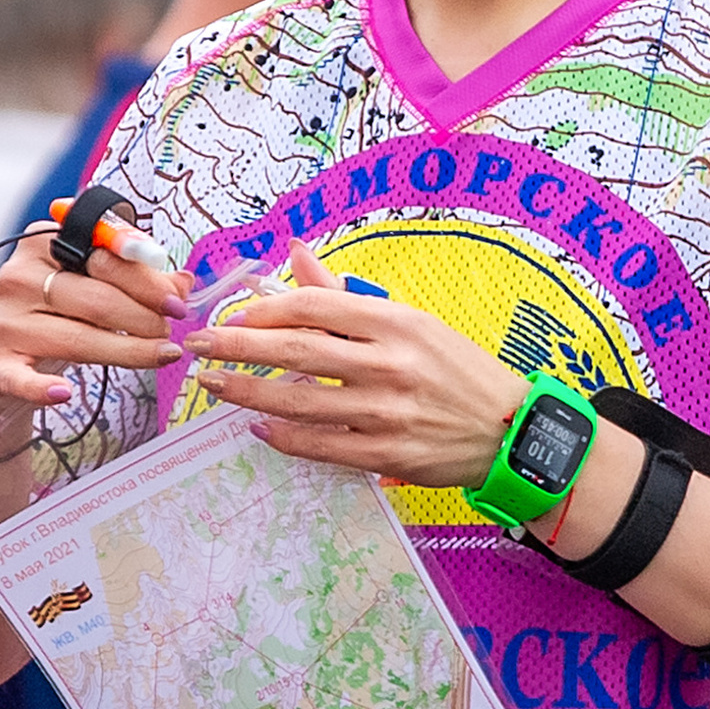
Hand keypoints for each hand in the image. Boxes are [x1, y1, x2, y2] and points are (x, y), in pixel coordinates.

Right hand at [0, 223, 185, 424]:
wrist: (1, 355)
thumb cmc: (53, 314)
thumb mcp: (90, 289)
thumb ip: (135, 280)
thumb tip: (183, 282)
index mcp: (41, 242)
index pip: (103, 256)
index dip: (147, 280)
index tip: (177, 303)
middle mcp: (17, 276)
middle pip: (95, 299)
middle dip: (143, 318)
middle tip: (170, 335)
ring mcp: (1, 320)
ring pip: (75, 338)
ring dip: (126, 351)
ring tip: (160, 356)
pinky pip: (19, 377)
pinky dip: (40, 387)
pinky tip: (64, 393)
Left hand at [191, 246, 524, 486]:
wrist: (512, 432)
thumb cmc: (458, 372)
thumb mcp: (413, 323)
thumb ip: (347, 295)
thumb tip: (296, 254)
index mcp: (397, 322)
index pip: (315, 306)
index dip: (265, 308)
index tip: (234, 313)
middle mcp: (389, 364)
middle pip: (295, 349)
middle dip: (236, 345)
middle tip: (196, 345)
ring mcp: (386, 412)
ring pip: (297, 400)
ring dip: (246, 392)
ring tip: (212, 385)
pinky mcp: (385, 454)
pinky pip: (319, 444)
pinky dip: (282, 435)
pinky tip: (257, 426)